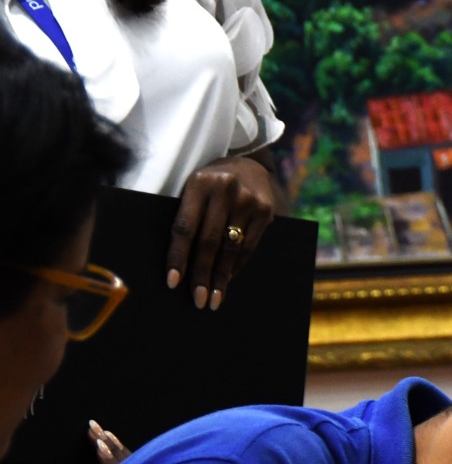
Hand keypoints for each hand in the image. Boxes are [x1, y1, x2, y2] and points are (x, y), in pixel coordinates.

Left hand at [166, 153, 280, 310]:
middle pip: (209, 242)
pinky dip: (237, 266)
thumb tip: (178, 260)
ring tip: (214, 298)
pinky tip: (229, 278)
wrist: (248, 163)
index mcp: (199, 183)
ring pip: (231, 248)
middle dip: (201, 274)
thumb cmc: (210, 182)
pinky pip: (249, 246)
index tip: (173, 282)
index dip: (178, 257)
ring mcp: (248, 201)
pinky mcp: (265, 212)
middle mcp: (225, 191)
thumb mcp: (194, 187)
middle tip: (197, 300)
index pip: (185, 227)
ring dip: (221, 277)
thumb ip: (187, 213)